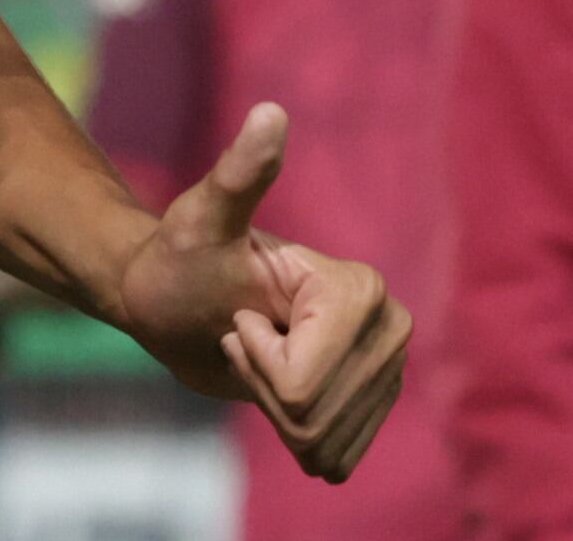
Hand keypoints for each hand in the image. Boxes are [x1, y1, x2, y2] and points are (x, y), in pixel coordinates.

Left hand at [106, 104, 410, 482]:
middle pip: (317, 419)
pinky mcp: (370, 404)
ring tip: (259, 356)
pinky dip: (293, 436)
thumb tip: (269, 113)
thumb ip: (240, 172)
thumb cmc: (183, 255)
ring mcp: (384, 369)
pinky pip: (334, 460)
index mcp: (362, 289)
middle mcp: (390, 327)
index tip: (241, 315)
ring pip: (325, 446)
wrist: (182, 298)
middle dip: (265, 390)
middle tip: (246, 336)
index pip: (304, 383)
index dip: (258, 361)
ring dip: (275, 412)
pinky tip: (277, 386)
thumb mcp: (202, 219)